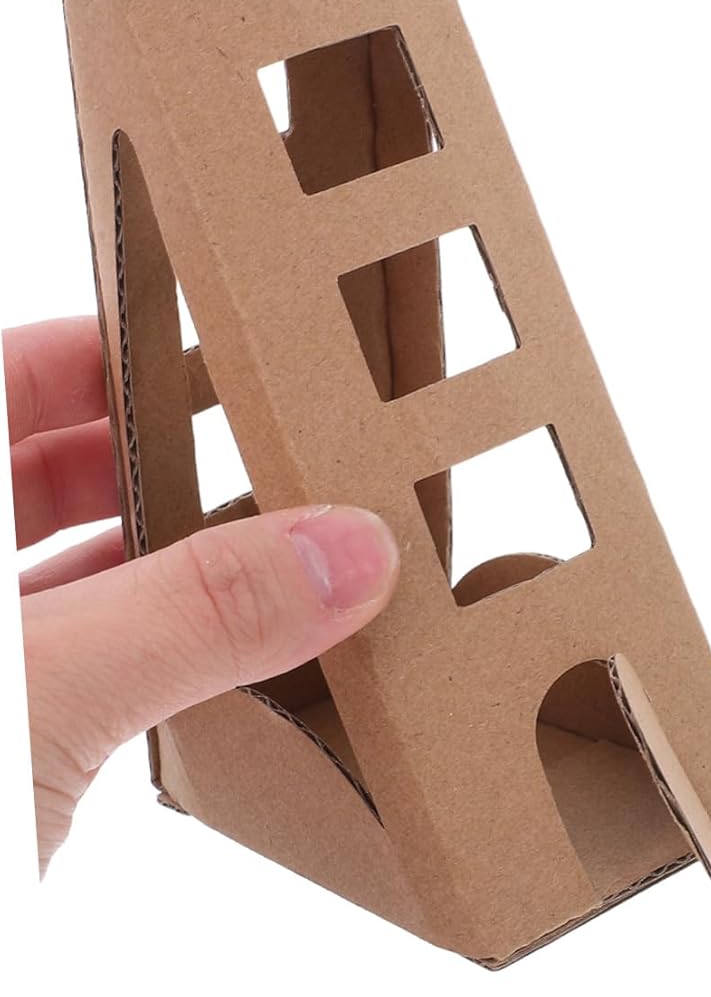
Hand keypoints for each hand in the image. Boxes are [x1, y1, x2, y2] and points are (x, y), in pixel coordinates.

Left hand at [8, 317, 399, 870]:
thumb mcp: (38, 698)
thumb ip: (199, 613)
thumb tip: (347, 550)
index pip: (9, 375)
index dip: (107, 343)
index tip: (222, 341)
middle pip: (39, 467)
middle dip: (162, 455)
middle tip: (278, 447)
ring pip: (63, 568)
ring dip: (165, 556)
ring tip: (277, 545)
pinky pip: (76, 657)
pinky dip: (150, 641)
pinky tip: (227, 650)